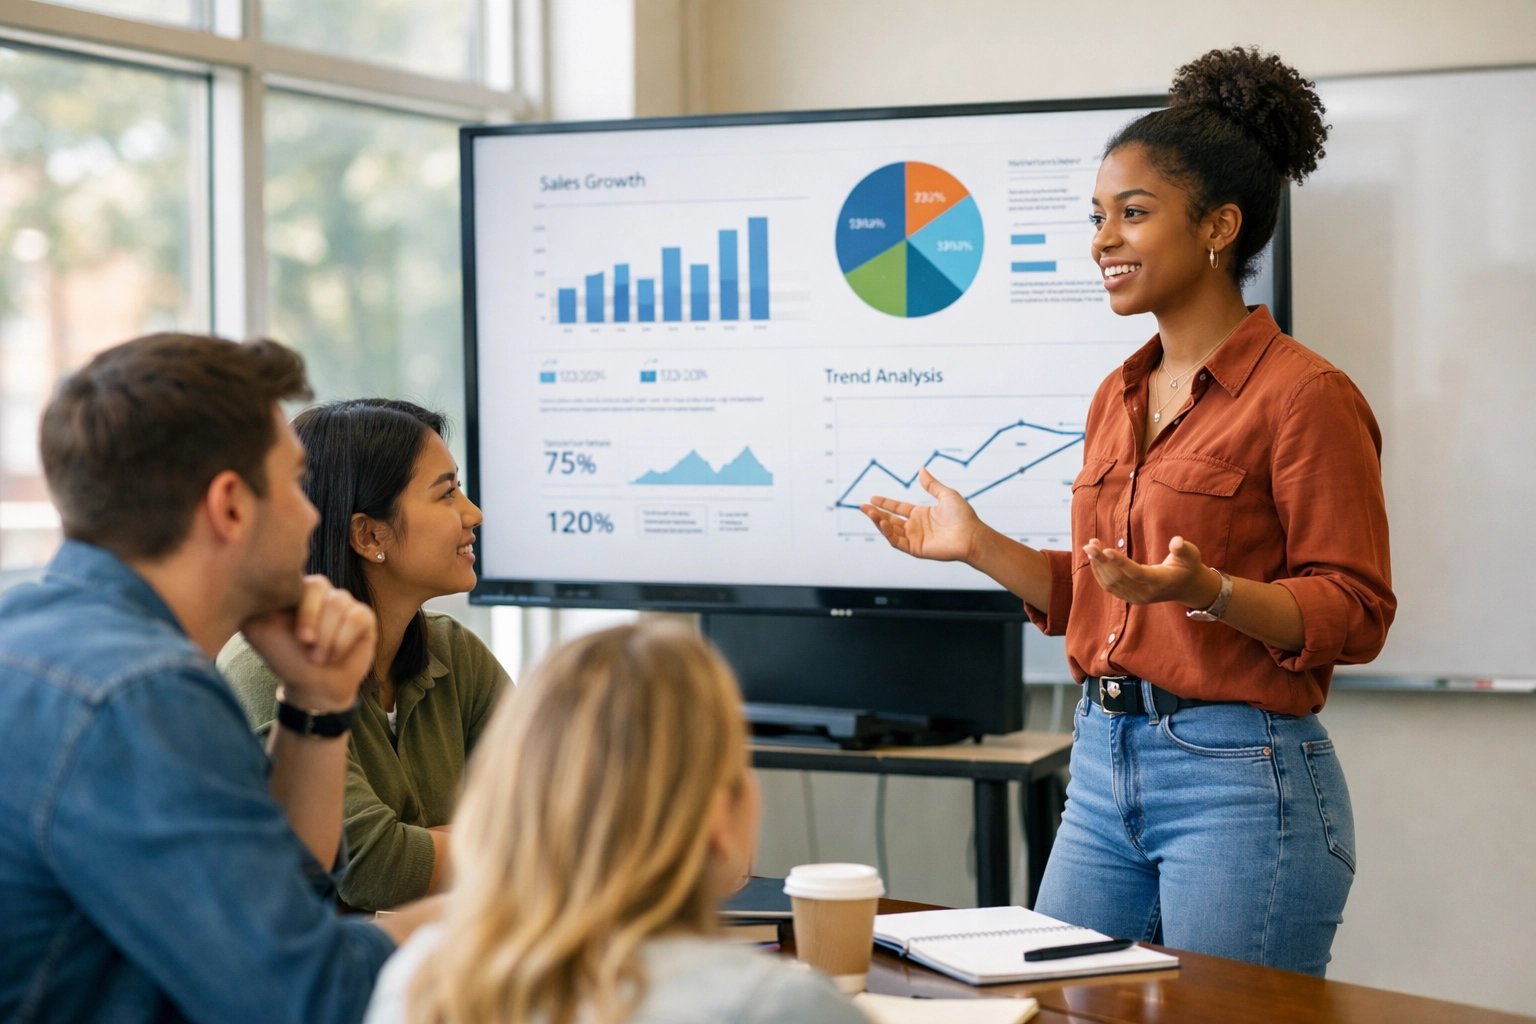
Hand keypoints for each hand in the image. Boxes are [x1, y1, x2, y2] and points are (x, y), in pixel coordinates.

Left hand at [241, 575, 376, 711]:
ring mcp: (343, 602)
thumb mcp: (258, 632)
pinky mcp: (363, 616)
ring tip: (319, 657)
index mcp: (296, 591)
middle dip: (315, 622)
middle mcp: (320, 592)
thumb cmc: (286, 659)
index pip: (298, 579)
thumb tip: (241, 583)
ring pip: (339, 604)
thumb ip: (251, 605)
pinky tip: (336, 655)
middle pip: (321, 587)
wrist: (313, 687)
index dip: (304, 609)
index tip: (301, 638)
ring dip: (328, 639)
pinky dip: (343, 642)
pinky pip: (357, 618)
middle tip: (308, 646)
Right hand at [860, 468, 984, 562]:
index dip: (885, 503)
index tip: (872, 498)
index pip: (898, 509)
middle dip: (875, 514)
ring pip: (890, 530)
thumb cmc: (963, 516)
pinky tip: (881, 523)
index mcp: (922, 515)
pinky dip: (887, 533)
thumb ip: (931, 485)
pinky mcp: (916, 549)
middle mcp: (916, 527)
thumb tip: (922, 470)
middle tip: (862, 506)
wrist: (972, 535)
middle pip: (890, 520)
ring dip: (878, 522)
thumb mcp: (946, 495)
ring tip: (868, 512)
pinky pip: (897, 541)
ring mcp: (915, 538)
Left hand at [1083, 535, 1222, 607]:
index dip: (1121, 562)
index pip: (1137, 573)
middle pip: (1118, 579)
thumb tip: (1177, 541)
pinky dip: (1099, 571)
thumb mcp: (1191, 555)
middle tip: (1089, 544)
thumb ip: (1183, 549)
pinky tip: (1094, 556)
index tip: (1106, 550)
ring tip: (1090, 545)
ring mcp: (1136, 598)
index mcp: (1160, 582)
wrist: (1186, 588)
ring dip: (1098, 565)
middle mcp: (1145, 593)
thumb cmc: (1188, 566)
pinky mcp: (1128, 597)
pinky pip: (1109, 586)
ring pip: (1111, 583)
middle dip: (1102, 561)